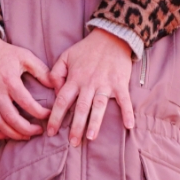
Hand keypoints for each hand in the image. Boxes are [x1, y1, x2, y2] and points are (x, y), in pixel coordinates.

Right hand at [0, 28, 51, 139]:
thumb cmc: (4, 52)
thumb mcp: (25, 56)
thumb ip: (41, 70)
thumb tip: (55, 86)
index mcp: (9, 81)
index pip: (27, 103)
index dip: (40, 113)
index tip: (49, 114)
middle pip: (12, 119)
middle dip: (28, 129)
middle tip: (40, 130)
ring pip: (0, 124)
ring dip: (14, 134)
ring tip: (27, 135)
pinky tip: (8, 135)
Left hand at [46, 28, 133, 144]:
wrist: (111, 36)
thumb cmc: (86, 49)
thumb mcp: (65, 56)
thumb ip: (55, 73)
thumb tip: (54, 92)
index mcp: (74, 78)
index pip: (62, 100)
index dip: (55, 116)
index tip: (50, 132)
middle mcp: (89, 83)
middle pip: (80, 108)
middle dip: (75, 126)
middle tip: (72, 143)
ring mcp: (105, 84)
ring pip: (99, 106)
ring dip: (95, 122)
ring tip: (90, 137)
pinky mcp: (120, 83)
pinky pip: (124, 100)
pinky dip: (127, 112)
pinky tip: (129, 126)